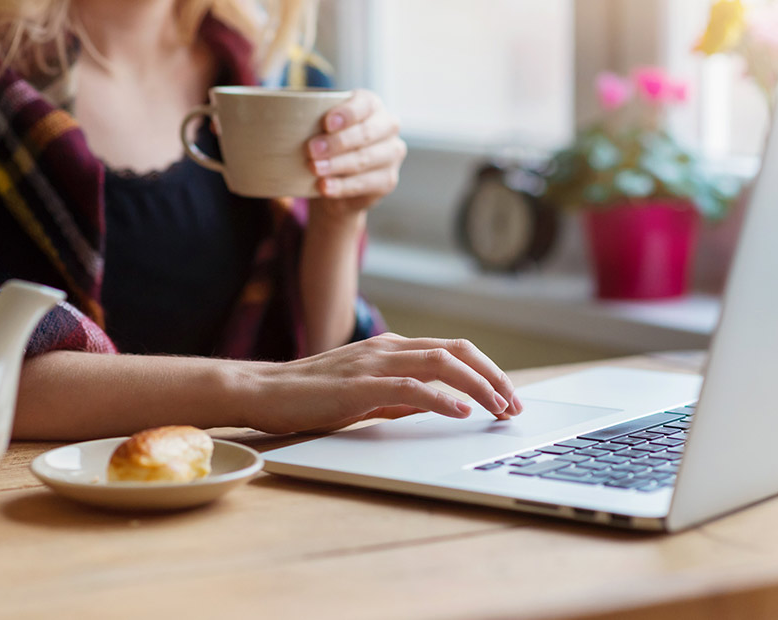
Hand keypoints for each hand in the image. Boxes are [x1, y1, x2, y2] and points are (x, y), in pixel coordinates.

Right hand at [242, 333, 523, 433]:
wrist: (263, 391)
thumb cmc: (310, 395)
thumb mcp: (365, 393)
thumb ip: (400, 395)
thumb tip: (438, 405)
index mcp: (391, 348)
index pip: (451, 351)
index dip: (486, 371)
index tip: (506, 397)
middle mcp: (388, 348)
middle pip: (456, 351)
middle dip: (493, 376)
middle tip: (514, 404)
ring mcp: (374, 362)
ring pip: (441, 363)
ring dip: (477, 386)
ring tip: (499, 409)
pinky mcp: (360, 384)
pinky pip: (410, 387)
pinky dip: (441, 398)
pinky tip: (461, 412)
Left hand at [306, 89, 407, 213]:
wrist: (337, 183)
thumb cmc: (326, 145)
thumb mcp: (318, 127)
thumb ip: (308, 117)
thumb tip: (273, 108)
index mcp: (371, 105)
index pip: (364, 104)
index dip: (347, 114)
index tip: (326, 123)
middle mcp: (387, 126)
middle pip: (365, 134)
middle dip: (337, 142)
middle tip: (310, 150)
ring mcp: (391, 154)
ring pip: (364, 159)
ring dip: (336, 165)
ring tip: (313, 169)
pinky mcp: (387, 180)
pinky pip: (365, 184)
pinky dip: (342, 186)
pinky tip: (324, 187)